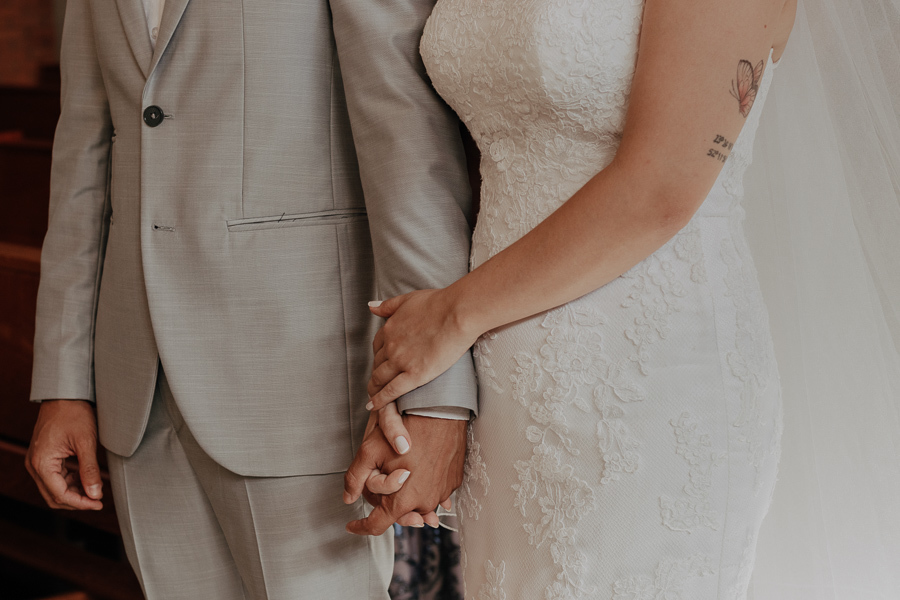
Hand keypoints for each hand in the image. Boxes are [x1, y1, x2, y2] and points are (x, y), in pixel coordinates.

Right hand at [25, 400, 103, 510]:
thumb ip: (90, 470)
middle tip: (98, 500)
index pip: (60, 495)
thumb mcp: (86, 442)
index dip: (81, 503)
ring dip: (73, 493)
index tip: (99, 504)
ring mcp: (36, 461)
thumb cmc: (74, 413)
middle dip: (76, 501)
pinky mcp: (42, 457)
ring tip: (94, 489)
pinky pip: (53, 478)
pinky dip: (69, 482)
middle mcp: (34, 465)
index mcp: (42, 463)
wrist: (64, 394)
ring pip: (53, 489)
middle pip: (54, 496)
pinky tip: (84, 478)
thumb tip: (95, 494)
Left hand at [344, 414, 466, 534]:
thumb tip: (347, 497)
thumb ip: (355, 478)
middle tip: (380, 487)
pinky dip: (427, 486)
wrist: (441, 412)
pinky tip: (422, 474)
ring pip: (419, 503)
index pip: (377, 526)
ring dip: (409, 495)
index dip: (361, 527)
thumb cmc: (406, 429)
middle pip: (400, 514)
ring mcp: (442, 493)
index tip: (353, 525)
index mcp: (402, 501)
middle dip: (387, 504)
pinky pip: (436, 491)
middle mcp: (424, 503)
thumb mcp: (370, 451)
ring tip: (403, 476)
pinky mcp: (453, 482)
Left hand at [366, 289, 478, 411]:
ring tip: (374, 398)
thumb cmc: (439, 303)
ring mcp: (401, 361)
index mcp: (390, 328)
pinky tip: (375, 406)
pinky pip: (392, 391)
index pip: (377, 347)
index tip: (382, 364)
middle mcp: (391, 346)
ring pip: (380, 379)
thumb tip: (371, 307)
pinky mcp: (414, 375)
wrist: (457, 313)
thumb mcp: (408, 299)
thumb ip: (388, 305)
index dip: (378, 357)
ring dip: (375, 389)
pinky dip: (381, 400)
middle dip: (376, 374)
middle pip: (377, 364)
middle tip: (378, 385)